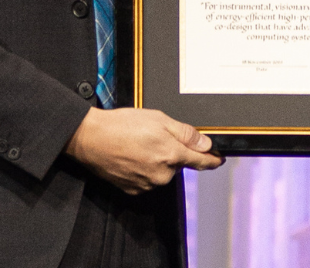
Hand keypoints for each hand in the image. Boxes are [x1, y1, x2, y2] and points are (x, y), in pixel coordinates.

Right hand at [65, 107, 223, 193]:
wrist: (90, 138)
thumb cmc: (122, 125)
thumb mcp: (159, 119)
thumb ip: (186, 133)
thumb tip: (206, 145)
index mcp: (171, 154)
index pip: (201, 162)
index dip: (212, 160)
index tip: (218, 160)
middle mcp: (162, 174)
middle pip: (178, 165)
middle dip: (172, 152)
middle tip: (154, 137)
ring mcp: (147, 184)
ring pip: (162, 172)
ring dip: (157, 161)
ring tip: (138, 145)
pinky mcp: (133, 190)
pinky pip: (146, 180)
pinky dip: (143, 169)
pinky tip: (131, 156)